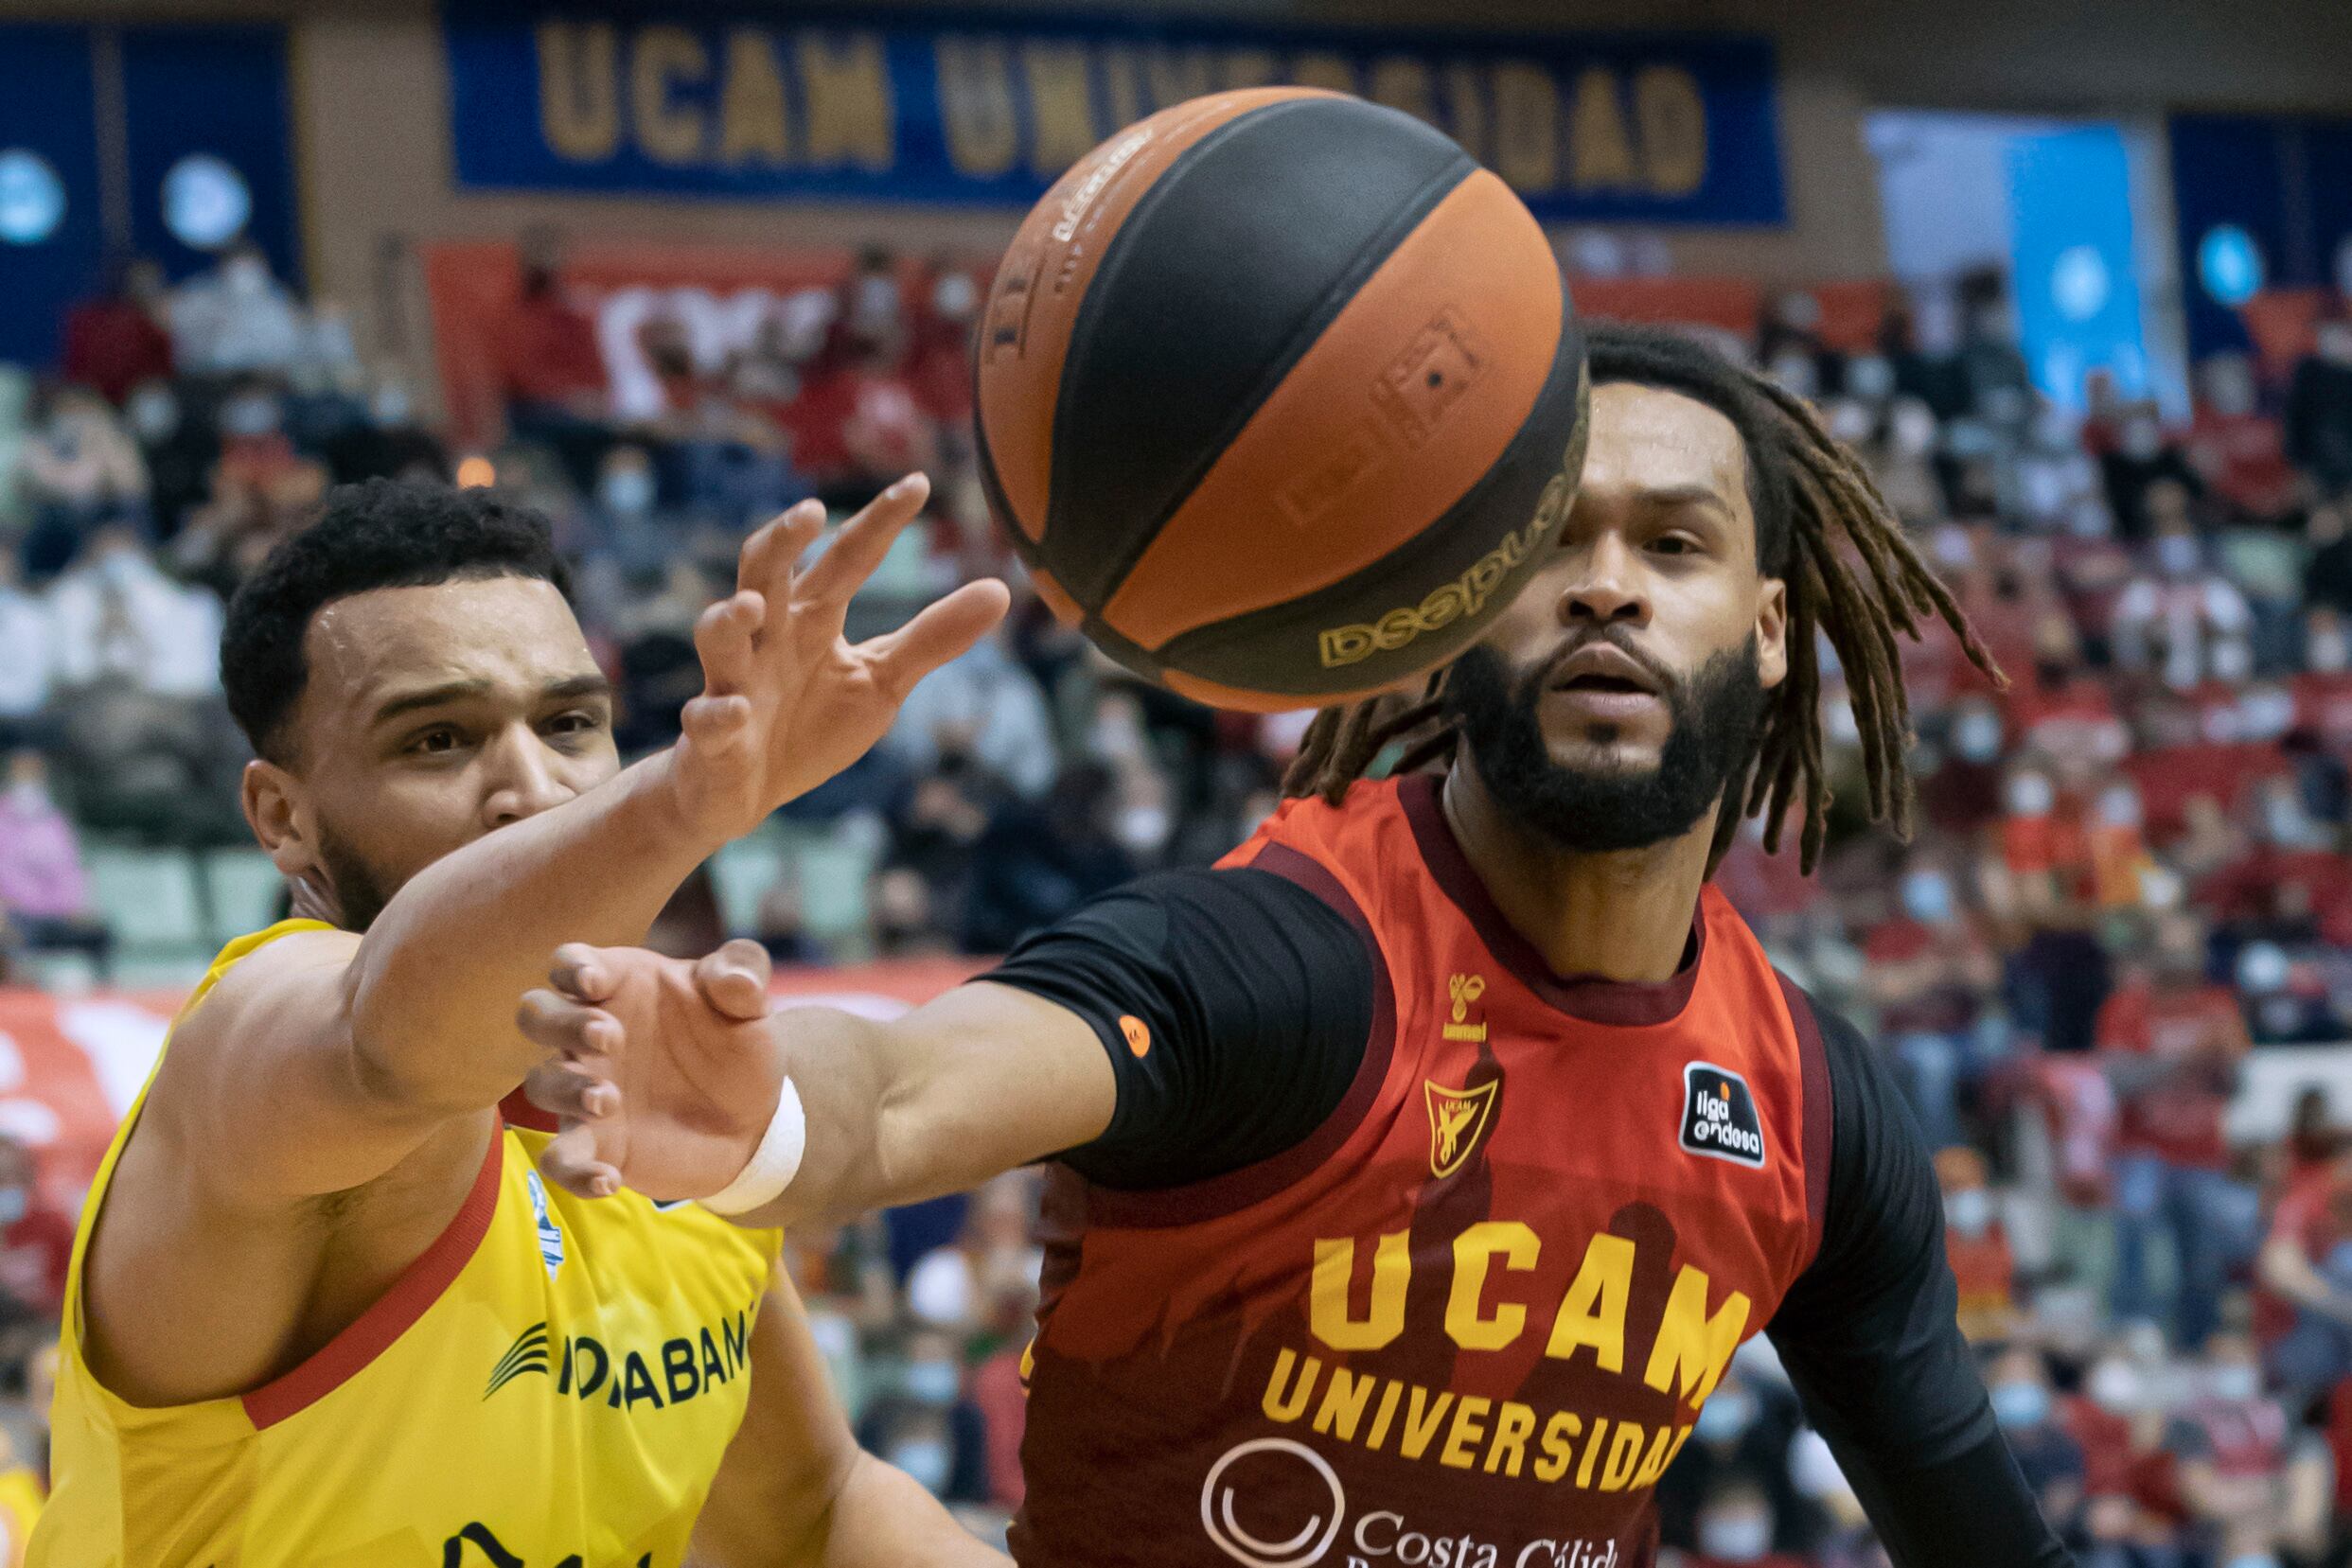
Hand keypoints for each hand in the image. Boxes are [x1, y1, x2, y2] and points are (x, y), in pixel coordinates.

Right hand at [518, 940, 787, 1201]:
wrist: (753, 1119)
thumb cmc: (737, 1046)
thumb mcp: (751, 1004)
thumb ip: (743, 974)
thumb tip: (732, 979)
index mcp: (620, 985)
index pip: (573, 963)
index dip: (573, 967)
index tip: (594, 982)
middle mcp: (589, 1036)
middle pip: (536, 1014)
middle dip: (560, 1022)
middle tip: (608, 1035)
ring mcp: (585, 1089)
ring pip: (539, 1082)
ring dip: (566, 1089)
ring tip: (608, 1100)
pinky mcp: (595, 1143)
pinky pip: (560, 1158)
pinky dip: (573, 1171)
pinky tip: (608, 1179)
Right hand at [665, 475, 1009, 843]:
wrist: (748, 792)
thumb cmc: (812, 723)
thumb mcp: (881, 679)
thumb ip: (932, 637)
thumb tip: (1001, 590)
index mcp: (811, 618)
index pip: (846, 559)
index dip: (879, 523)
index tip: (919, 483)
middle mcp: (767, 638)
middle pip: (764, 573)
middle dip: (782, 541)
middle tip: (812, 511)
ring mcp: (733, 683)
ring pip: (720, 637)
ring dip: (729, 619)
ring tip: (751, 606)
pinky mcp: (711, 736)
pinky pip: (707, 720)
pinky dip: (717, 715)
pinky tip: (736, 711)